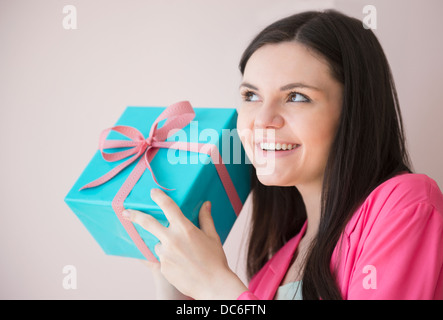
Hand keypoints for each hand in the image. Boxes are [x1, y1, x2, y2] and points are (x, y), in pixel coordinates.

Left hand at [123, 188, 246, 299]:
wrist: (213, 284)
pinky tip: (182, 264)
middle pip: (148, 223)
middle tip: (125, 212)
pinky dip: (169, 259)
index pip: (168, 206)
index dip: (159, 197)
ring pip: (158, 244)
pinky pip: (162, 259)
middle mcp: (171, 239)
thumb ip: (206, 218)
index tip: (153, 192)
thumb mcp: (212, 236)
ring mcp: (165, 254)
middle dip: (135, 216)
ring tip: (182, 254)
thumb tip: (206, 204)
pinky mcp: (162, 267)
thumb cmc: (215, 260)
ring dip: (164, 245)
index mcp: (184, 228)